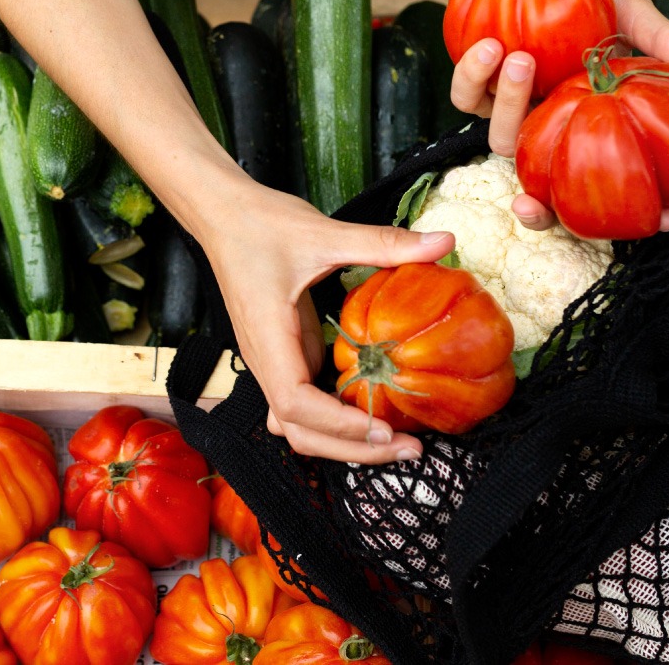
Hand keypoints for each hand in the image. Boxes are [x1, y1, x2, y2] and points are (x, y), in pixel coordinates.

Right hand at [187, 177, 454, 463]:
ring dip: (344, 443)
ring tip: (397, 443)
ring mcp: (273, 364)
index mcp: (268, 337)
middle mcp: (266, 361)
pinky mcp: (283, 357)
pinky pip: (304, 406)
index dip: (337, 424)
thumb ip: (382, 242)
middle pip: (299, 432)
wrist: (223, 217)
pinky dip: (335, 422)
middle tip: (410, 450)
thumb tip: (445, 241)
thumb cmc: (262, 225)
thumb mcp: (325, 232)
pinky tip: (373, 415)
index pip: (294, 404)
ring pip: (298, 427)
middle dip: (352, 449)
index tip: (383, 427)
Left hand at [449, 0, 668, 232]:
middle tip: (534, 202)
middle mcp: (551, 128)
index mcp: (590, 125)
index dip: (626, 219)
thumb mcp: (633, 17)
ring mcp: (512, 113)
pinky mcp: (477, 88)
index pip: (605, 188)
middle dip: (539, 208)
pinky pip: (466, 97)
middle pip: (543, 189)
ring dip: (511, 106)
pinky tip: (491, 46)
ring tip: (523, 58)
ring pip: (501, 141)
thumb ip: (663, 42)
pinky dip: (473, 75)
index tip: (663, 221)